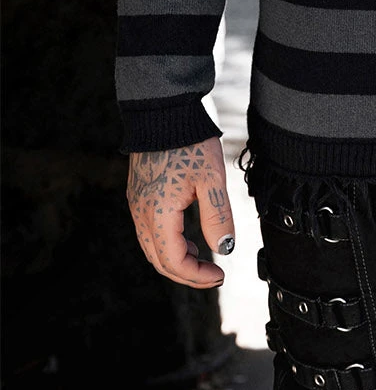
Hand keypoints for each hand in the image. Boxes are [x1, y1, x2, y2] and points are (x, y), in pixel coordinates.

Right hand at [126, 137, 234, 288]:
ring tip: (203, 259)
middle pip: (159, 261)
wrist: (164, 113)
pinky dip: (167, 244)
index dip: (196, 276)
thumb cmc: (190, 143)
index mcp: (158, 213)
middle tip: (214, 276)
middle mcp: (141, 213)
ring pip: (152, 248)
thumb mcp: (212, 180)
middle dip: (187, 274)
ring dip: (176, 260)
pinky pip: (148, 232)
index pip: (173, 261)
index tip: (220, 275)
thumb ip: (217, 217)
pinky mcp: (138, 195)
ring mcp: (136, 204)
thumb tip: (224, 250)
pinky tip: (187, 239)